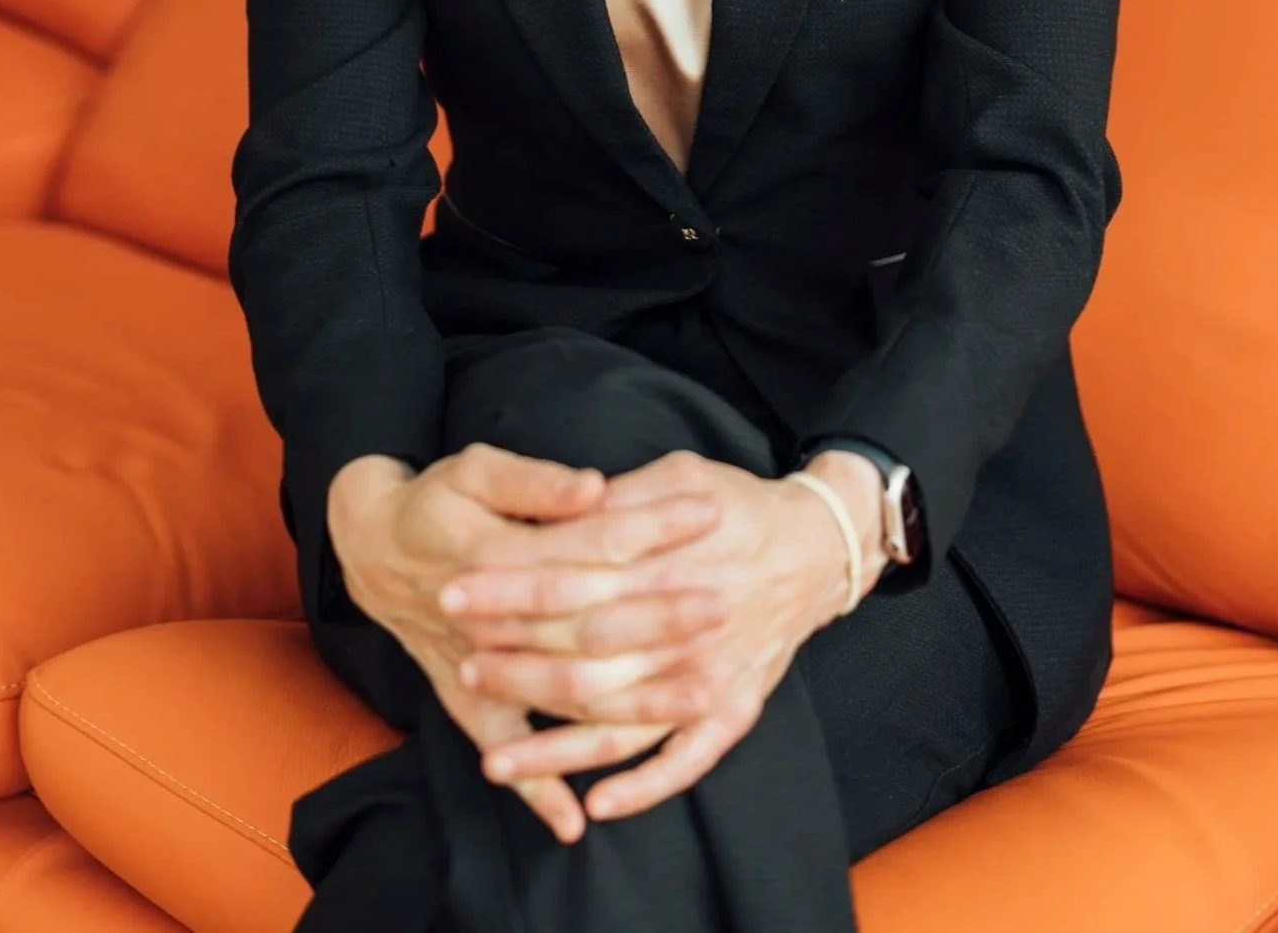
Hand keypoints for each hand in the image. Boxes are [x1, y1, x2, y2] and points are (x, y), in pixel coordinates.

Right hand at [326, 446, 721, 840]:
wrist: (372, 549)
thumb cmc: (435, 500)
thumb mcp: (475, 470)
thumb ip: (534, 483)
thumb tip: (594, 487)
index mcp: (495, 554)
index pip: (592, 542)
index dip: (652, 528)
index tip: (710, 514)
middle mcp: (490, 620)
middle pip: (590, 625)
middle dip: (661, 618)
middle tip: (725, 605)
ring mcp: (479, 665)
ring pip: (565, 692)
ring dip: (635, 698)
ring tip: (706, 692)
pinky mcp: (467, 698)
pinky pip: (506, 747)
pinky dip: (536, 787)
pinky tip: (574, 819)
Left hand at [437, 449, 886, 821]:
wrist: (818, 546)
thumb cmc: (738, 505)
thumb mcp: (679, 473)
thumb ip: (619, 498)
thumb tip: (561, 509)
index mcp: (665, 562)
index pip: (570, 581)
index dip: (510, 591)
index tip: (459, 595)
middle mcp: (685, 628)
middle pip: (585, 655)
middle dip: (517, 666)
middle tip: (464, 669)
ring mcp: (709, 678)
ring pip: (621, 723)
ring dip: (556, 748)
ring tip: (496, 761)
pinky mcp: (733, 711)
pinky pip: (684, 760)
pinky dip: (642, 787)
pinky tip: (594, 805)